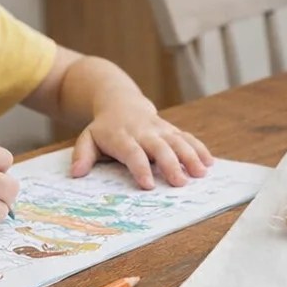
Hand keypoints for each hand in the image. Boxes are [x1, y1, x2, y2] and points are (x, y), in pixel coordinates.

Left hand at [70, 92, 212, 187]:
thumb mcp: (87, 138)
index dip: (141, 168)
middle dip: (171, 165)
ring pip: (177, 141)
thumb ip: (82, 155)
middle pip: (159, 148)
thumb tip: (76, 173)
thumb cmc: (104, 129)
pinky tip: (209, 162)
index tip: (149, 185)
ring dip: (191, 156)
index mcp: (121, 137)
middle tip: (181, 183)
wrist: (120, 101)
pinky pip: (187, 137)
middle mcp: (143, 132)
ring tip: (201, 173)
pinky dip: (199, 148)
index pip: (132, 153)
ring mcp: (159, 129)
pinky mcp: (171, 128)